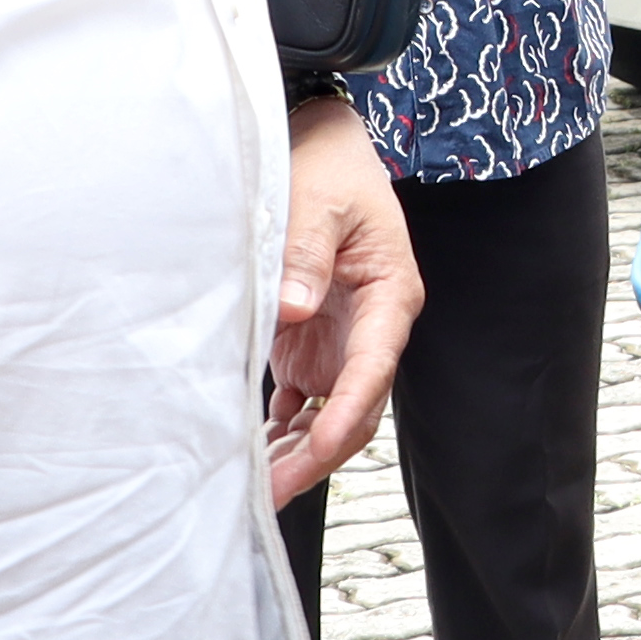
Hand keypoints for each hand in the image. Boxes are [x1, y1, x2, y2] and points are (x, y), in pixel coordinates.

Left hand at [269, 96, 418, 503]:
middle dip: (318, 454)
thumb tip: (291, 306)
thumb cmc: (329, 169)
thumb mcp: (317, 200)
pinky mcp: (311, 346)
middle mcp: (370, 330)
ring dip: (297, 453)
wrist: (322, 149)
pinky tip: (252, 454)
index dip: (346, 414)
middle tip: (271, 489)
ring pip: (328, 416)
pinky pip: (301, 403)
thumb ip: (305, 250)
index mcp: (388, 296)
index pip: (373, 369)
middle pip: (355, 409)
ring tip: (255, 487)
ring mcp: (339, 343)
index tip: (319, 447)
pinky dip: (279, 431)